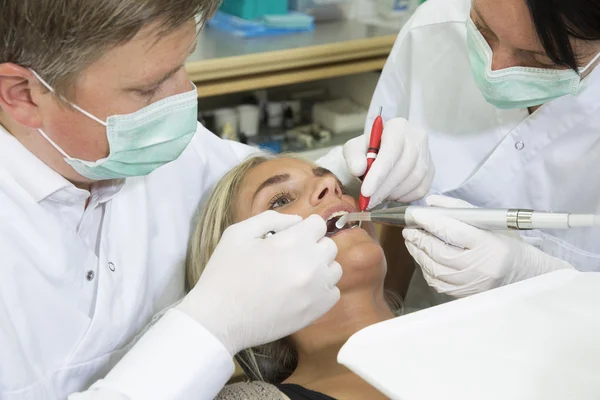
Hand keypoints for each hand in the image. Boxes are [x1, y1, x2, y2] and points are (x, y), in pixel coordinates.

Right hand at [178, 211, 341, 354]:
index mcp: (292, 242)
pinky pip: (333, 292)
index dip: (304, 228)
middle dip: (312, 246)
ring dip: (320, 268)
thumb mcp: (238, 233)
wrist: (219, 320)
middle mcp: (310, 264)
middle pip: (329, 245)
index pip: (318, 224)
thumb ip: (271, 219)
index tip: (290, 238)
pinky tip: (301, 292)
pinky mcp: (316, 311)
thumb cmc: (224, 273)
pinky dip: (321, 290)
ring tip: (296, 275)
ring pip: (334, 269)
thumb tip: (297, 221)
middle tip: (290, 257)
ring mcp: (316, 290)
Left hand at [343, 117, 433, 206]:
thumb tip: (358, 169)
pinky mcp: (431, 170)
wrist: (382, 154)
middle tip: (368, 202)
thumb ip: (353, 157)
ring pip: (414, 179)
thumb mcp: (354, 149)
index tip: (366, 192)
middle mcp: (417, 136)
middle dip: (384, 188)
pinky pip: (421, 188)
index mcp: (397, 126)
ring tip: (378, 197)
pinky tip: (392, 195)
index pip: (392, 149)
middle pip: (404, 166)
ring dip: (394, 193)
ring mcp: (427, 153)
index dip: (379, 173)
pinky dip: (404, 197)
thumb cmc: (367, 150)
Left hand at [402, 195, 572, 296]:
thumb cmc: (504, 243)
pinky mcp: (465, 294)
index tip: (415, 215)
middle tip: (409, 229)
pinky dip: (426, 269)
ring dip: (418, 253)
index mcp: (487, 244)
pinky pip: (437, 283)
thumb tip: (430, 202)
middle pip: (440, 252)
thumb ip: (459, 208)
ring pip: (435, 269)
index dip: (430, 222)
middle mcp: (479, 266)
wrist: (522, 273)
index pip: (453, 231)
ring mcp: (471, 283)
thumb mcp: (488, 221)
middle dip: (419, 239)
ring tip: (412, 241)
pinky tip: (422, 258)